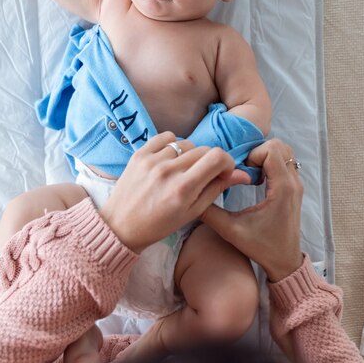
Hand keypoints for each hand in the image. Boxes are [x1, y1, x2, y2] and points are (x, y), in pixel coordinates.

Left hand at [99, 132, 249, 252]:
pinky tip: (169, 159)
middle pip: (203, 150)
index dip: (226, 162)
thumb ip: (217, 189)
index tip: (222, 171)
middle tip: (201, 175)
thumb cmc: (159, 224)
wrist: (121, 226)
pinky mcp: (139, 154)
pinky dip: (172, 144)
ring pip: (186, 143)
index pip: (217, 157)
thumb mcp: (193, 212)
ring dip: (189, 154)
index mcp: (184, 189)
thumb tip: (242, 174)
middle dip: (209, 161)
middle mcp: (168, 171)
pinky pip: (166, 136)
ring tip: (181, 170)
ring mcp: (152, 161)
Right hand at [202, 139, 303, 281]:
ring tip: (250, 173)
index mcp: (281, 189)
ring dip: (265, 156)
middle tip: (244, 169)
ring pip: (285, 152)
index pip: (271, 150)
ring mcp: (296, 184)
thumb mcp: (231, 230)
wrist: (284, 262)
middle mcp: (293, 182)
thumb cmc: (260, 247)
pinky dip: (271, 163)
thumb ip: (210, 212)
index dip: (253, 154)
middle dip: (258, 152)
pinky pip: (285, 163)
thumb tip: (192, 196)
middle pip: (280, 146)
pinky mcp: (295, 188)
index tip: (241, 170)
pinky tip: (256, 180)